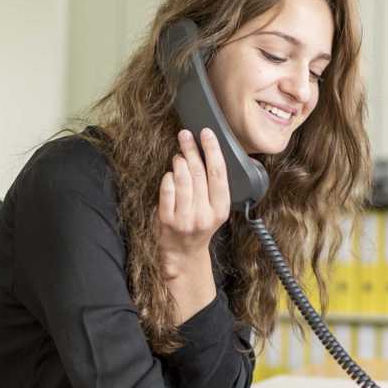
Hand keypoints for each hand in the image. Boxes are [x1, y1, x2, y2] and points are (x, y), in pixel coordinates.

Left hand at [157, 128, 229, 277]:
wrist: (184, 253)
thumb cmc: (199, 226)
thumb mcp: (214, 210)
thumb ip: (214, 187)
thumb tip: (206, 153)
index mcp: (220, 210)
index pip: (218, 173)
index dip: (212, 150)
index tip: (207, 134)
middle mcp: (204, 214)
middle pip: (199, 172)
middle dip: (192, 149)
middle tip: (186, 136)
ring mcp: (185, 218)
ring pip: (183, 179)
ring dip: (179, 162)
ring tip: (179, 156)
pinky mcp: (167, 220)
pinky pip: (167, 190)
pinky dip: (168, 178)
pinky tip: (170, 175)